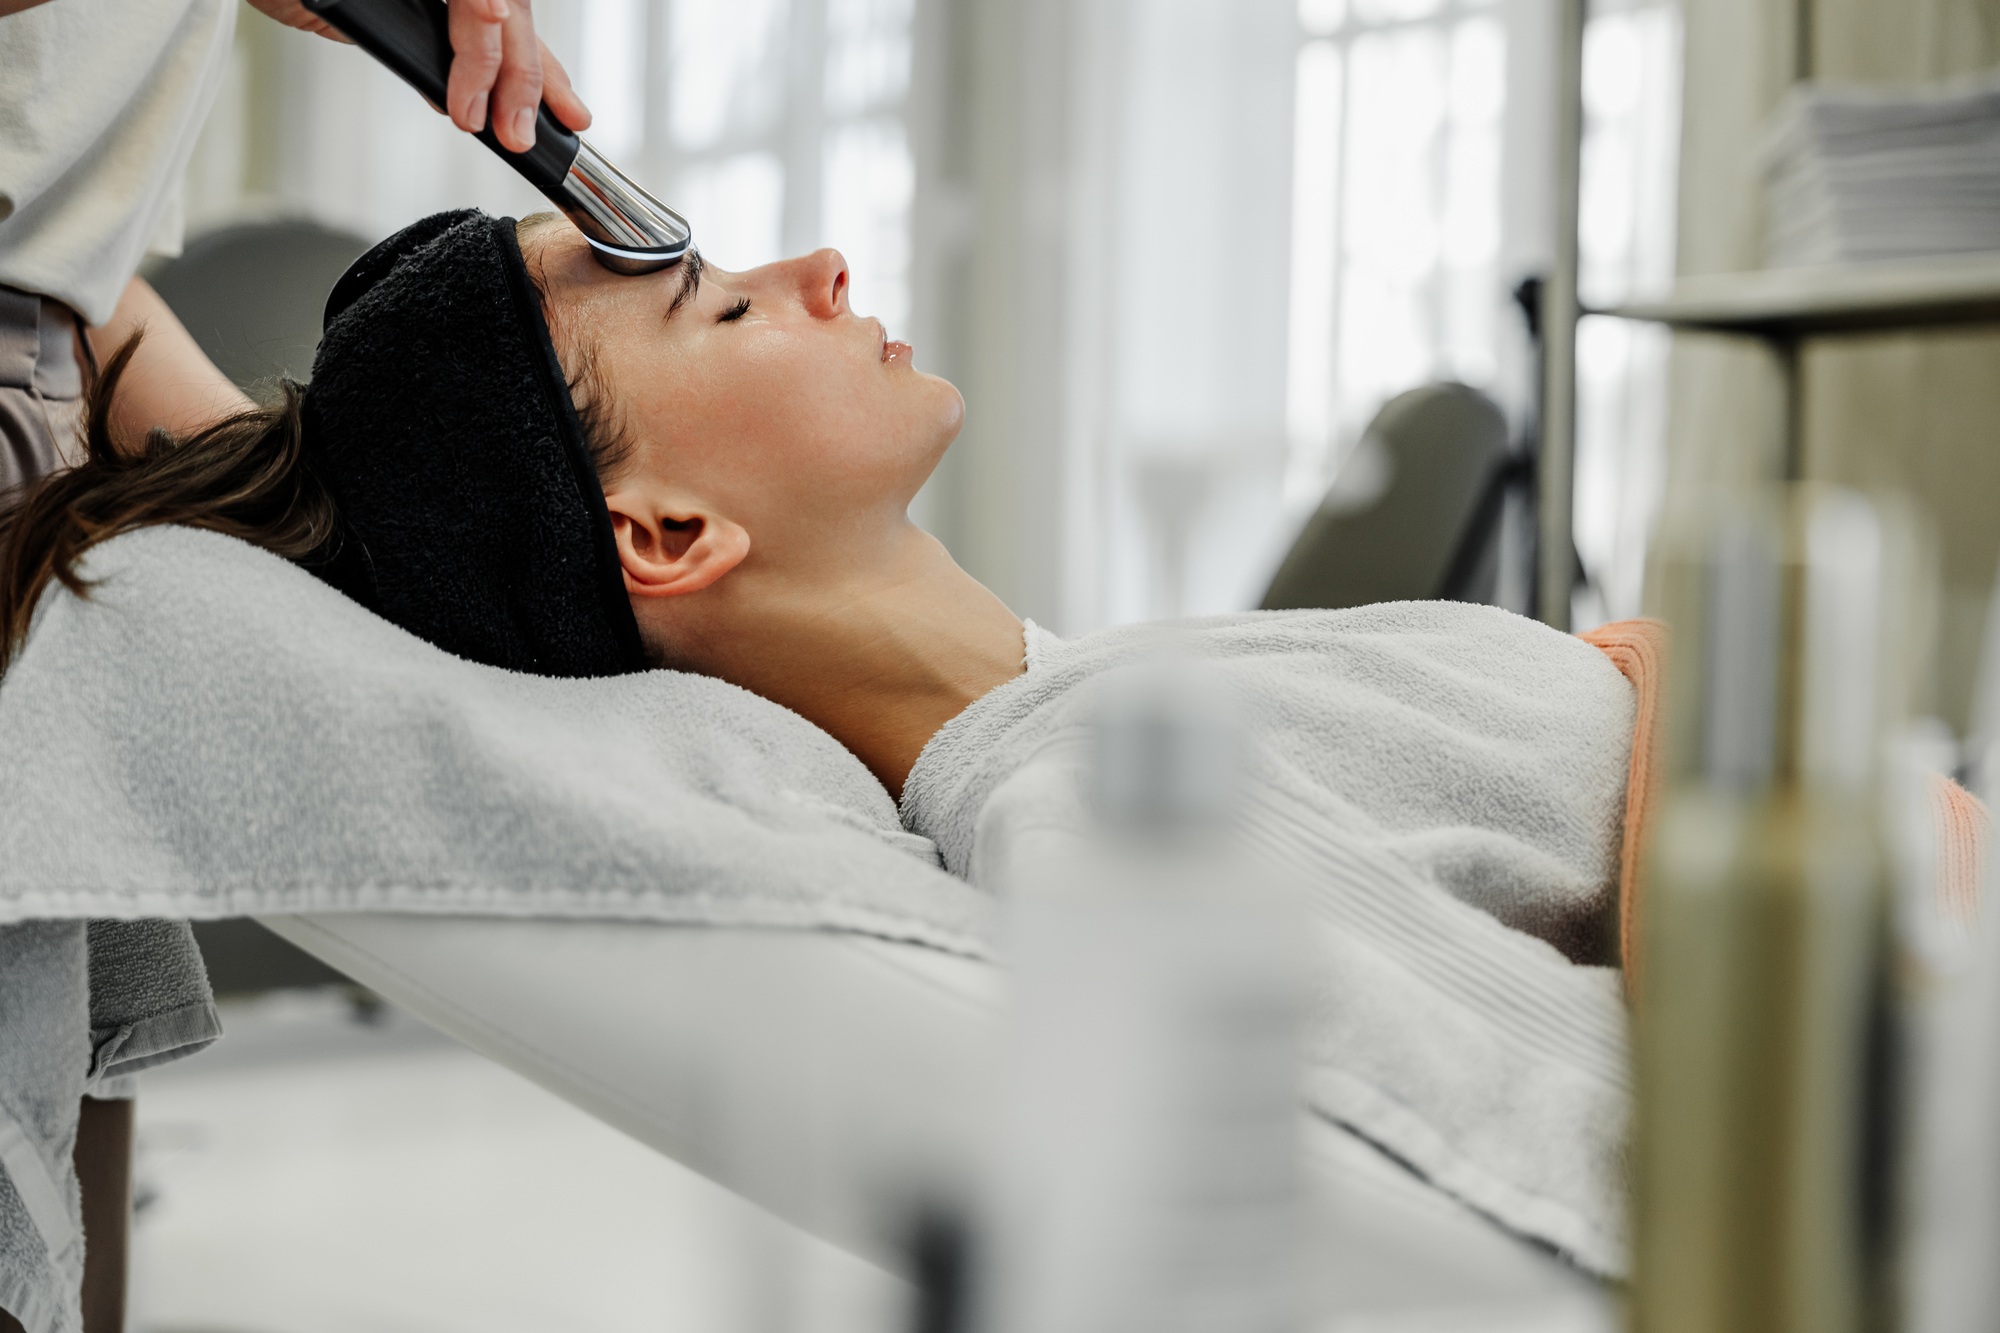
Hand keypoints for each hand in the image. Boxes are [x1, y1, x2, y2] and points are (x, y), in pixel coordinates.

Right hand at [246, 0, 591, 152]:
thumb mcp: (372, 29)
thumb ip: (424, 57)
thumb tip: (457, 98)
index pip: (512, 29)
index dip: (544, 73)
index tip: (572, 118)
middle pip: (513, 16)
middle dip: (523, 80)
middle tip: (515, 135)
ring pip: (492, 0)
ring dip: (490, 56)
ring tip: (478, 109)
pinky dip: (478, 3)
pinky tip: (489, 18)